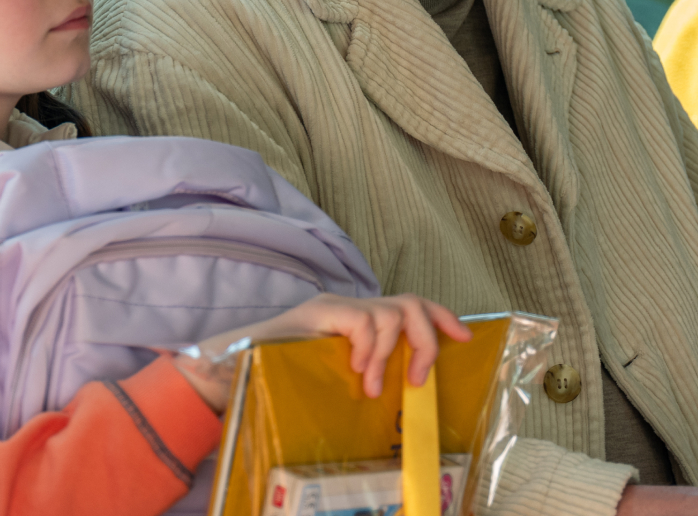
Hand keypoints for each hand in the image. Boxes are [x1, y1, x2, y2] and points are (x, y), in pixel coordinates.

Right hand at [172, 293, 471, 412]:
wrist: (231, 370)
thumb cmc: (281, 379)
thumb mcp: (336, 377)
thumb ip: (365, 372)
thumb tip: (402, 393)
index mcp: (359, 319)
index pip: (412, 304)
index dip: (443, 318)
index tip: (465, 338)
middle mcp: (351, 305)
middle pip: (412, 304)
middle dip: (427, 340)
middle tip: (418, 379)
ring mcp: (336, 306)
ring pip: (392, 313)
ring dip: (391, 354)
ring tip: (372, 385)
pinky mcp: (321, 311)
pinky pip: (364, 321)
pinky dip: (369, 348)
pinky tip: (357, 372)